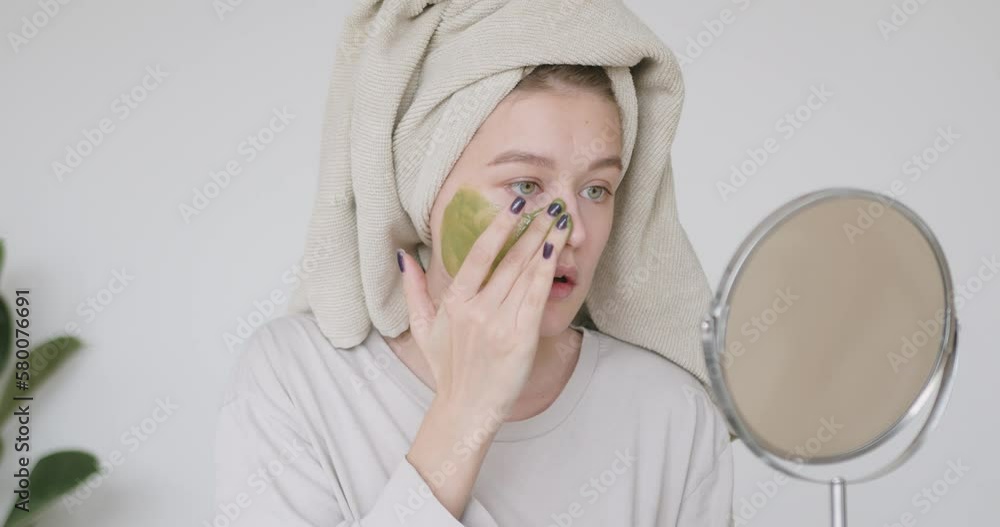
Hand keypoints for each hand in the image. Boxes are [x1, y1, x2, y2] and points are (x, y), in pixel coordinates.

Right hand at [397, 195, 571, 417]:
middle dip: (532, 228)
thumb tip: (404, 257)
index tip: (514, 204)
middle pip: (509, 260)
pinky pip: (535, 297)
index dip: (498, 227)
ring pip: (525, 274)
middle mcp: (476, 309)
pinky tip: (555, 253)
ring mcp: (499, 323)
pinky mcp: (520, 338)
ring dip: (546, 243)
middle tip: (549, 204)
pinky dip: (546, 272)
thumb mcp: (421, 328)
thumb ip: (414, 289)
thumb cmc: (447, 369)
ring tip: (560, 220)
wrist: (465, 409)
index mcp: (454, 303)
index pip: (478, 255)